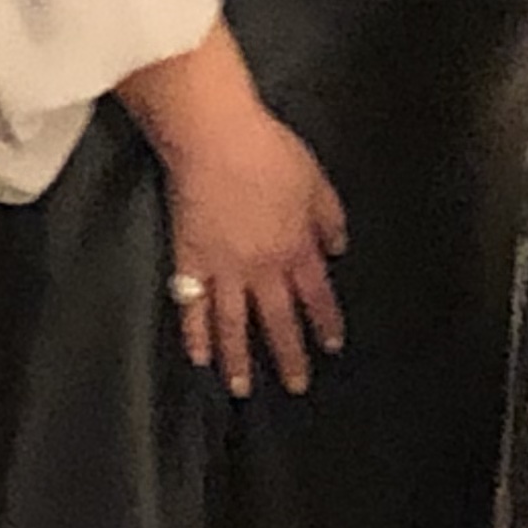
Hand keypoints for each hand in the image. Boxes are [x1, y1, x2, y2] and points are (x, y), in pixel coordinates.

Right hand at [150, 99, 348, 398]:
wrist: (217, 138)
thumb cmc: (270, 152)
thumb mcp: (317, 181)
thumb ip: (329, 219)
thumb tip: (337, 249)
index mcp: (296, 248)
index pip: (316, 296)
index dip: (325, 323)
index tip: (331, 347)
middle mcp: (263, 268)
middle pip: (278, 320)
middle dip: (289, 356)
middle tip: (296, 386)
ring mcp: (224, 268)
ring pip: (234, 324)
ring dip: (239, 359)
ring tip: (241, 388)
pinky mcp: (189, 259)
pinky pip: (192, 305)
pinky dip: (194, 332)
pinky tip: (198, 356)